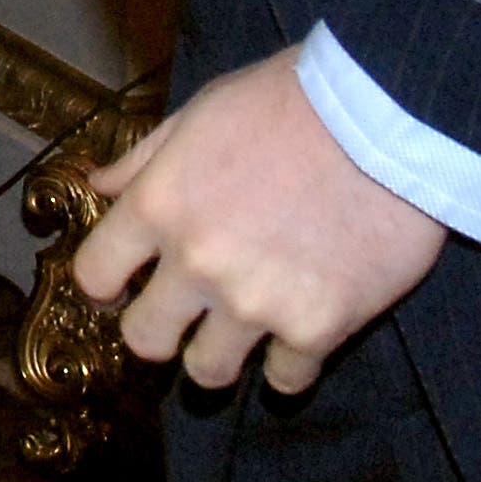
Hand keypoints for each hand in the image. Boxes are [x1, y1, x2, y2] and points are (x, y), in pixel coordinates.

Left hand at [68, 43, 448, 394]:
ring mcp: (255, 303)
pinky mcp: (318, 328)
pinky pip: (287, 379)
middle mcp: (196, 264)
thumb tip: (101, 187)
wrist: (386, 115)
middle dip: (160, 331)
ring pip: (209, 373)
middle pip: (145, 340)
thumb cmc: (288, 101)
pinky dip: (291, 363)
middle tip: (185, 317)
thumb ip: (145, 160)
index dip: (107, 284)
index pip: (94, 277)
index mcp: (158, 206)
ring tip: (243, 331)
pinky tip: (301, 335)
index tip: (126, 285)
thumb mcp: (200, 113)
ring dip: (221, 356)